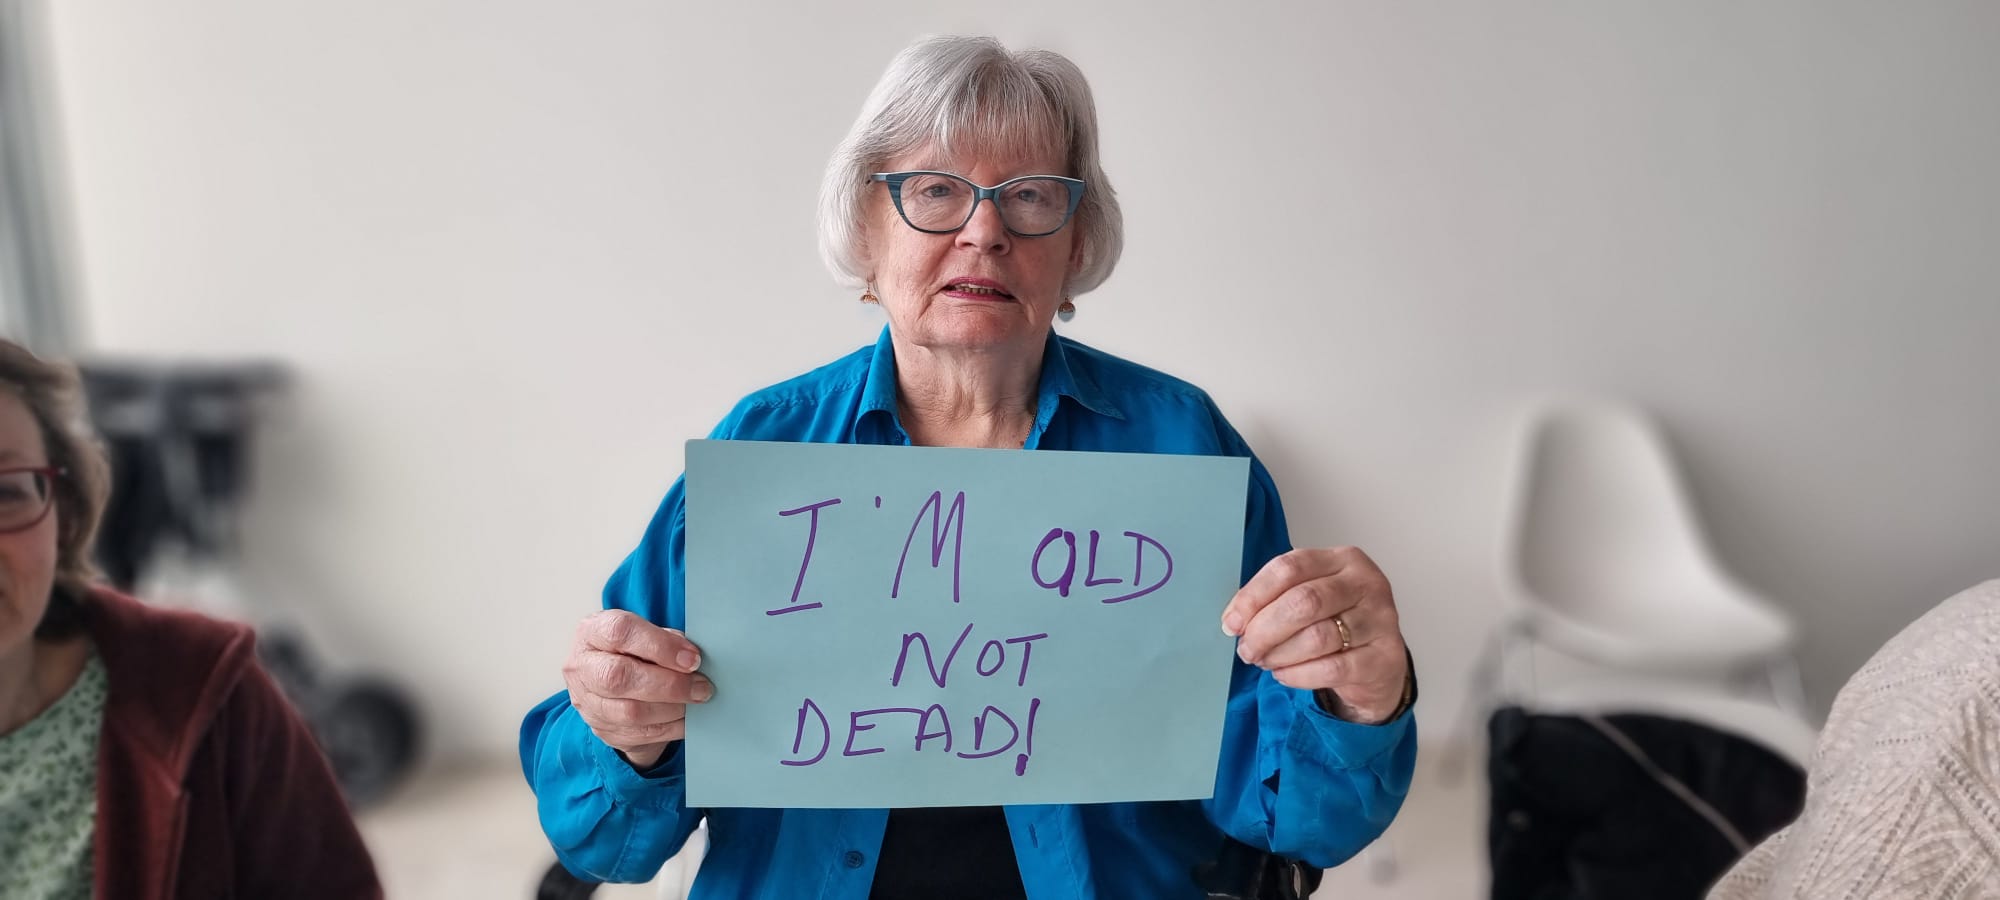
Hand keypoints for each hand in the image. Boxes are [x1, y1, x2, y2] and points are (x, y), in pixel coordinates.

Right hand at [564, 609, 712, 768]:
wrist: (609, 681)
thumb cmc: (632, 650)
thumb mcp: (646, 633)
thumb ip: (666, 639)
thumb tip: (693, 657)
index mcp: (592, 632)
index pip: (621, 633)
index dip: (660, 646)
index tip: (693, 658)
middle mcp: (582, 667)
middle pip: (620, 677)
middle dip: (669, 684)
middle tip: (702, 686)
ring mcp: (587, 703)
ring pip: (630, 712)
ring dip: (672, 708)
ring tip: (696, 701)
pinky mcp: (601, 730)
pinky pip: (639, 734)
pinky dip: (670, 728)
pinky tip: (688, 719)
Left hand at [1221, 546, 1409, 724]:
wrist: (1378, 664)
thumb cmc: (1337, 623)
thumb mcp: (1311, 598)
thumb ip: (1275, 599)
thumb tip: (1234, 620)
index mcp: (1343, 559)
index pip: (1289, 567)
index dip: (1253, 596)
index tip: (1231, 622)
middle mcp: (1366, 584)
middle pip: (1303, 601)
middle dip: (1264, 629)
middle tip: (1247, 649)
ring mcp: (1380, 620)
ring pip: (1317, 637)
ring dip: (1279, 654)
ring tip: (1265, 662)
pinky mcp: (1384, 658)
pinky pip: (1332, 668)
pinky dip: (1299, 674)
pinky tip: (1285, 674)